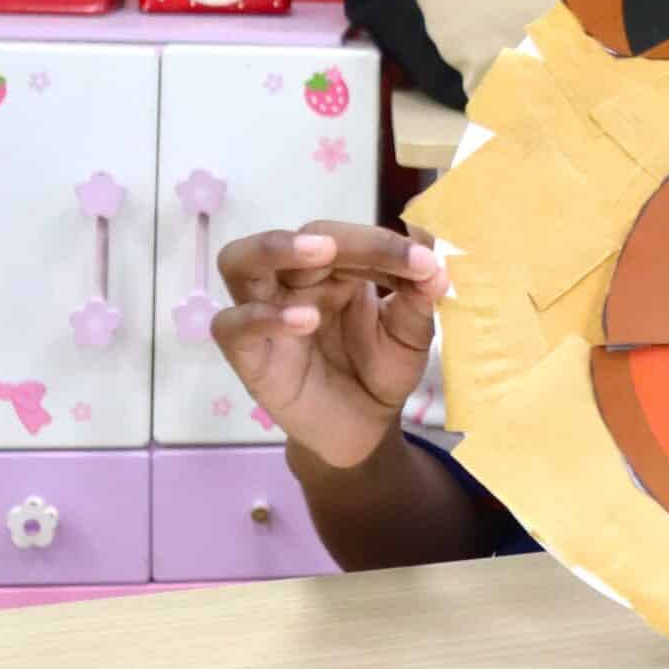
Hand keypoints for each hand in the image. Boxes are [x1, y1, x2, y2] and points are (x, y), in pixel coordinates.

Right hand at [211, 223, 444, 470]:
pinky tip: (304, 321)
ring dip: (276, 248)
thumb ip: (419, 298)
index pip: (348, 238)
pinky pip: (232, 326)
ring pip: (240, 262)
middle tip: (366, 244)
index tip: (426, 262)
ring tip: (320, 253)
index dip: (383, 244)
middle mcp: (295, 282)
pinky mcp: (248, 355)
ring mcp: (265, 313)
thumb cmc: (381, 371)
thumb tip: (437, 260)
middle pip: (299, 238)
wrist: (363, 430)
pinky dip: (262, 317)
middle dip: (339, 238)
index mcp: (336, 269)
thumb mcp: (410, 335)